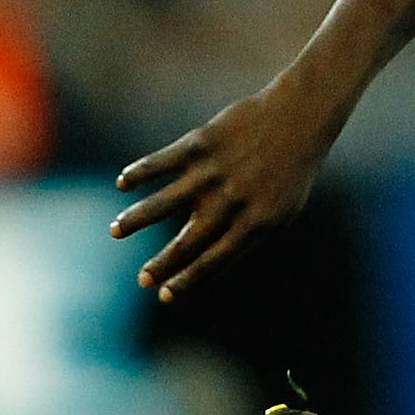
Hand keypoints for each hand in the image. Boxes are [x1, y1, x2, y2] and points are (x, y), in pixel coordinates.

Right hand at [109, 82, 333, 301]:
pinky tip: (123, 183)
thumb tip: (209, 261)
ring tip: (116, 231)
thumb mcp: (281, 212)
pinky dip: (139, 173)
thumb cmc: (289, 172)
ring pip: (165, 202)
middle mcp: (232, 201)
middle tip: (141, 280)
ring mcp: (214, 172)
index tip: (164, 295)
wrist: (299, 118)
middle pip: (188, 241)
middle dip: (162, 264)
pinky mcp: (200, 144)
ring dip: (136, 219)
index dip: (188, 280)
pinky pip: (161, 162)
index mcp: (256, 223)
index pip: (215, 261)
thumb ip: (248, 236)